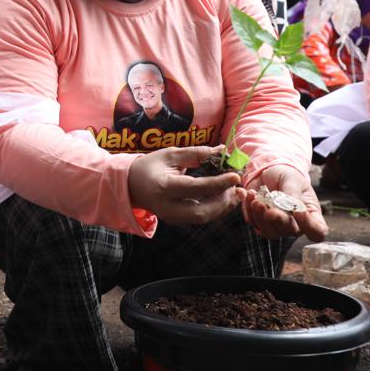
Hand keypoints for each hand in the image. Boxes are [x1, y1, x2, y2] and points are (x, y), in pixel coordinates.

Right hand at [128, 146, 244, 224]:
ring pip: (203, 218)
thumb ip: (196, 153)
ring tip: (236, 193)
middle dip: (224, 202)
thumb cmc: (150, 166)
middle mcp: (167, 206)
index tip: (236, 176)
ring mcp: (171, 217)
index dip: (218, 183)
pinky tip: (224, 198)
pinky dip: (215, 209)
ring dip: (223, 207)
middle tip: (238, 189)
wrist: (131, 185)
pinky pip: (199, 217)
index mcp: (164, 186)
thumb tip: (222, 150)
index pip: (196, 188)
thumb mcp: (171, 154)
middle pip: (202, 211)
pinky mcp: (176, 220)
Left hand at [241, 165, 327, 241]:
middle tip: (266, 204)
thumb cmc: (287, 175)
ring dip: (260, 216)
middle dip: (277, 219)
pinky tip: (248, 194)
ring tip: (255, 199)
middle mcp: (295, 224)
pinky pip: (253, 222)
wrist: (268, 170)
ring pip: (269, 232)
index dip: (309, 226)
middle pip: (289, 232)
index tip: (299, 211)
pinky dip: (248, 209)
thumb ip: (293, 195)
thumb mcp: (293, 180)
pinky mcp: (260, 221)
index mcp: (310, 214)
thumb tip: (295, 210)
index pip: (317, 232)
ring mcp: (277, 225)